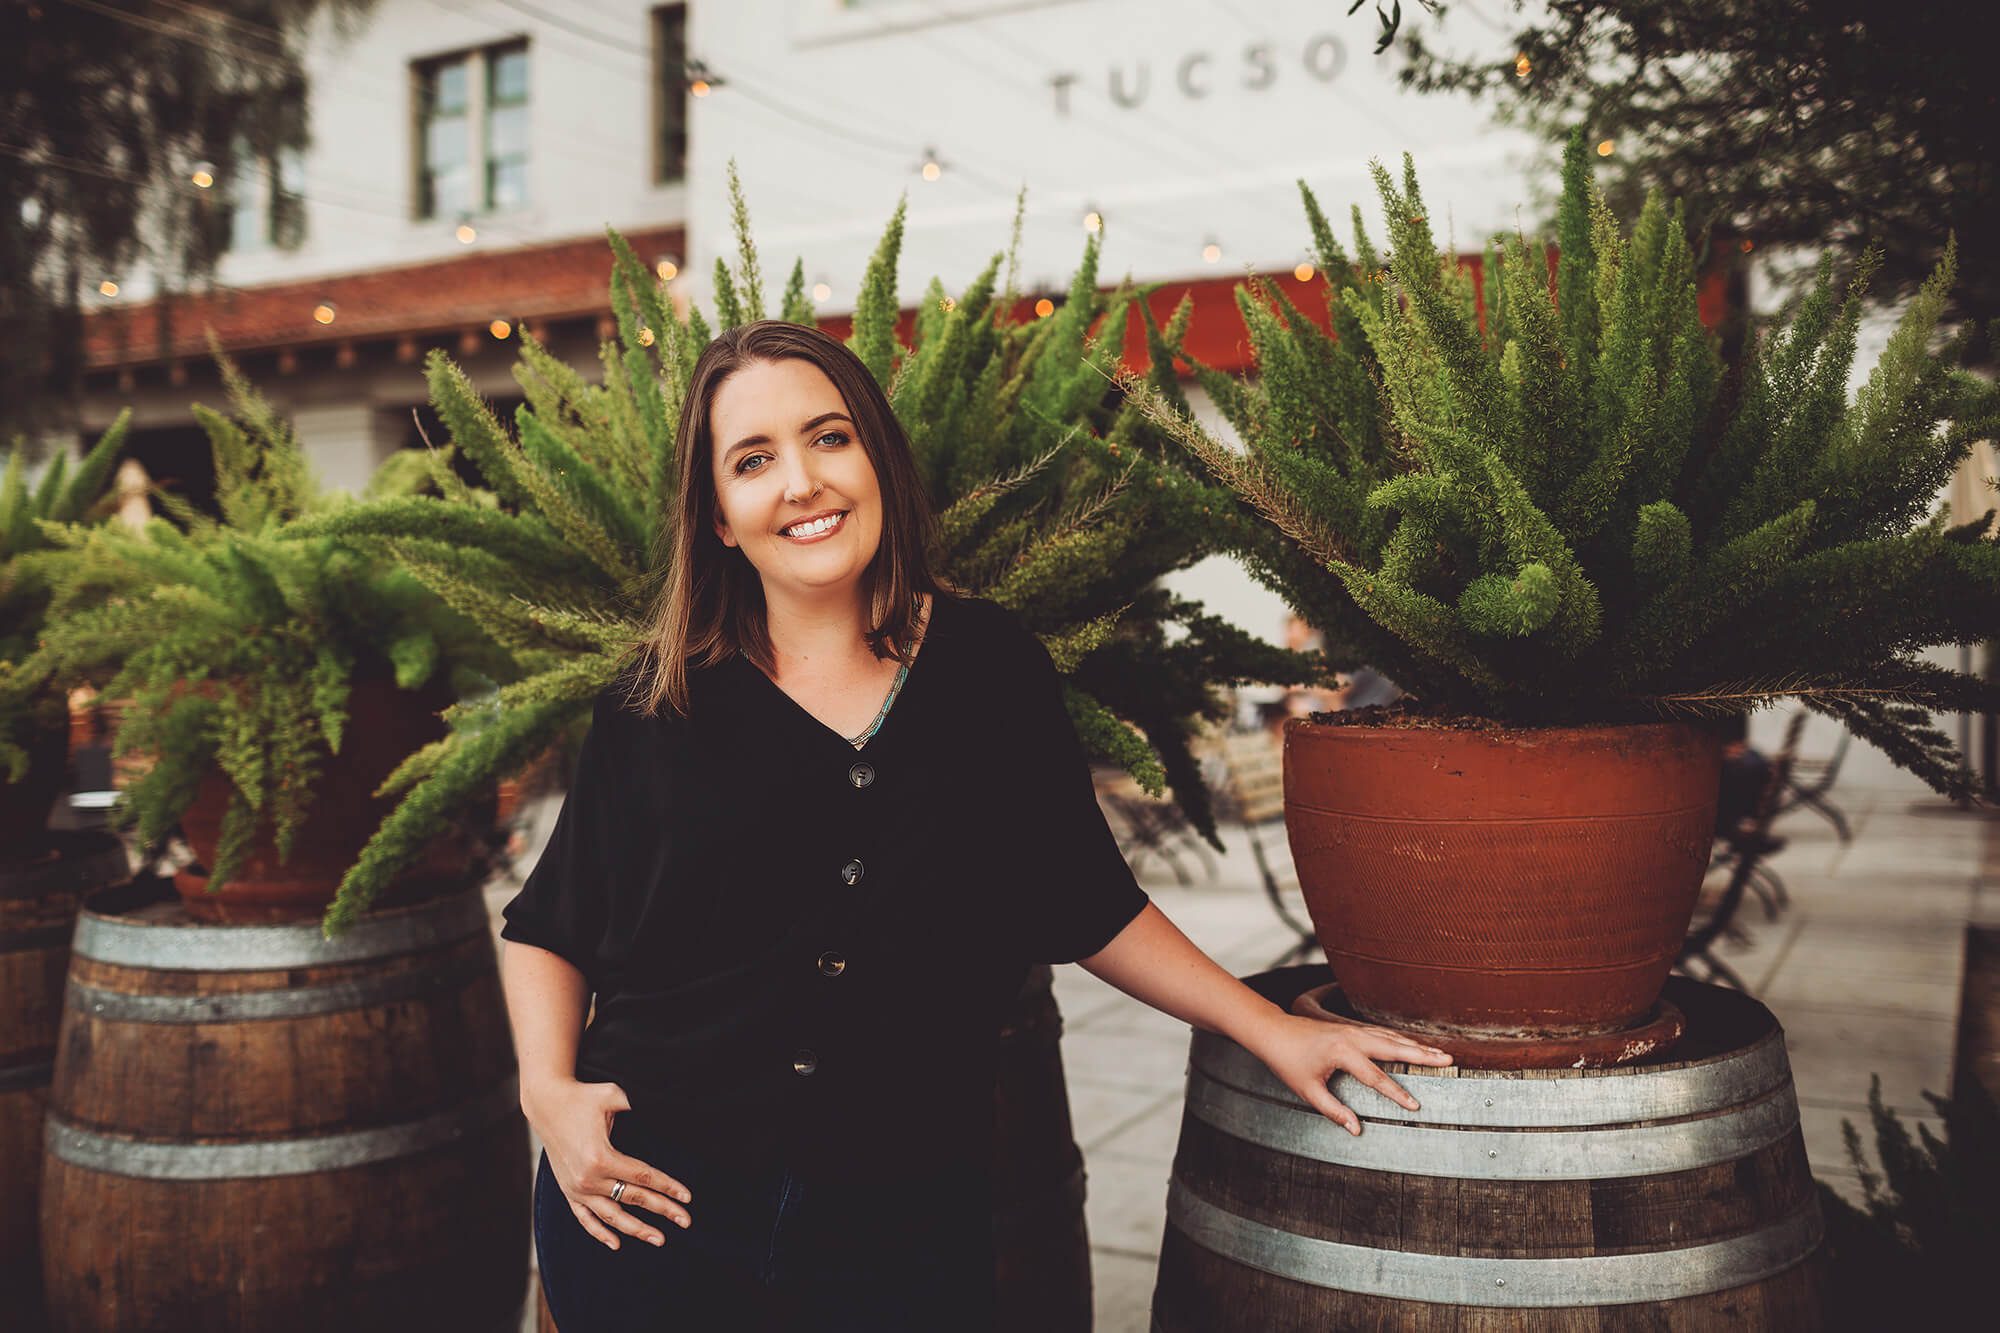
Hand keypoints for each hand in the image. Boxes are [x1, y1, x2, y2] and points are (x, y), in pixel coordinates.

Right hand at [524, 1078, 693, 1250]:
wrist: (545, 1103)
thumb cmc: (582, 1097)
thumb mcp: (612, 1095)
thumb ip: (638, 1103)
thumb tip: (667, 1104)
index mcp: (601, 1157)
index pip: (643, 1177)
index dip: (668, 1187)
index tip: (687, 1198)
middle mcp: (589, 1178)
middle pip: (634, 1198)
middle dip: (663, 1210)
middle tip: (686, 1221)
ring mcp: (576, 1188)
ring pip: (612, 1216)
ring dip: (637, 1229)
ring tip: (660, 1239)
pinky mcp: (567, 1191)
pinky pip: (585, 1218)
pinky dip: (600, 1232)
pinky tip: (617, 1243)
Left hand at [1245, 1011, 1453, 1134]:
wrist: (1273, 1031)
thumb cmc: (1287, 1061)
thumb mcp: (1308, 1090)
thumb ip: (1334, 1110)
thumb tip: (1357, 1130)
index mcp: (1342, 1053)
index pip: (1376, 1077)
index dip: (1397, 1094)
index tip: (1415, 1106)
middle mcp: (1352, 1037)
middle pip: (1394, 1048)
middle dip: (1423, 1056)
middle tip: (1449, 1061)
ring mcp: (1353, 1029)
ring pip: (1392, 1037)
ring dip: (1417, 1046)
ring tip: (1441, 1054)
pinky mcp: (1351, 1028)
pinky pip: (1383, 1033)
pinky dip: (1401, 1039)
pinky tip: (1414, 1045)